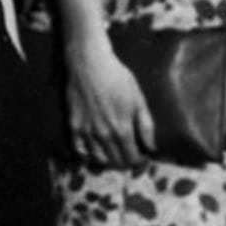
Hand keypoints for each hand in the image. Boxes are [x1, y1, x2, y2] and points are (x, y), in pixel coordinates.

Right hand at [67, 40, 153, 168]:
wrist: (89, 63)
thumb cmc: (118, 79)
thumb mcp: (139, 101)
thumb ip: (146, 127)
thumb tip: (151, 148)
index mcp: (122, 130)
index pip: (132, 159)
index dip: (140, 162)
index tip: (144, 158)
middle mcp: (103, 134)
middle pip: (117, 162)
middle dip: (127, 162)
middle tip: (132, 157)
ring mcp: (86, 131)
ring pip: (99, 159)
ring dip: (110, 161)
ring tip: (117, 155)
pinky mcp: (73, 125)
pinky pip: (79, 149)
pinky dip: (88, 156)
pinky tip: (96, 153)